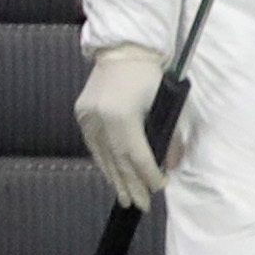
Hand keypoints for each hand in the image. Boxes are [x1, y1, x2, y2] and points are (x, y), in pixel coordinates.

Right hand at [78, 45, 168, 206]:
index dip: (148, 176)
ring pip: (103, 156)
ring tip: (124, 199)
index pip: (137, 156)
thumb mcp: (168, 103)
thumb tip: (173, 165)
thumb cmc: (151, 74)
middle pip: (118, 161)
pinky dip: (103, 162)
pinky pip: (93, 145)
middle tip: (141, 206)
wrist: (123, 48)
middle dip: (131, 185)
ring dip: (115, 179)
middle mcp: (101, 118)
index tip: (159, 188)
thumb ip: (171, 136)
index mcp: (123, 116)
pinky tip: (111, 175)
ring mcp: (88, 116)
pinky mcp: (82, 113)